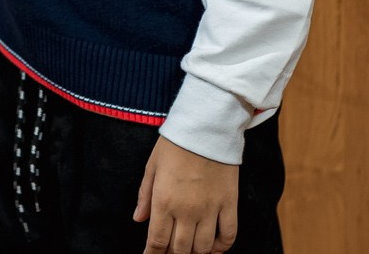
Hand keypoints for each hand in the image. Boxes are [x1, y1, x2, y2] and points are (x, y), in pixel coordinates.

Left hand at [134, 134, 238, 252]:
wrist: (206, 126)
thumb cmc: (175, 144)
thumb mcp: (152, 167)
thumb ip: (145, 196)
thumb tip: (138, 219)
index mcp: (164, 201)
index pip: (157, 242)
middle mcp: (187, 211)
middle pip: (180, 249)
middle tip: (169, 252)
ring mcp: (210, 209)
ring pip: (203, 248)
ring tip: (189, 250)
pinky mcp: (230, 203)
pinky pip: (229, 235)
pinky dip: (222, 247)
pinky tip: (213, 248)